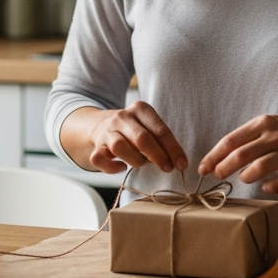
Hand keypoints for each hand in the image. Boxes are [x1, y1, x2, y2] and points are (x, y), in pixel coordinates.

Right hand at [66, 102, 188, 174]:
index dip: (172, 148)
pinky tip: (121, 167)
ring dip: (135, 160)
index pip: (159, 129)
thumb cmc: (132, 129)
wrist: (98, 125)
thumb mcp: (147, 124)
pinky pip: (99, 158)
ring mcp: (106, 131)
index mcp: (139, 109)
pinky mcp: (95, 146)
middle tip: (167, 168)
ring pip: (120, 147)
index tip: (182, 164)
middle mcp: (122, 117)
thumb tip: (177, 160)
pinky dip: (111, 167)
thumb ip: (159, 138)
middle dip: (158, 156)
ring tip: (141, 164)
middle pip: (141, 138)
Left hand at [197, 112, 277, 193]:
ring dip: (246, 177)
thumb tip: (219, 158)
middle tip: (217, 176)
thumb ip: (247, 138)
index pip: (231, 141)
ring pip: (260, 168)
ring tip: (244, 178)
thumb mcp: (268, 124)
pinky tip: (266, 187)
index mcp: (262, 124)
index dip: (214, 156)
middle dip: (224, 168)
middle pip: (241, 155)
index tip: (203, 168)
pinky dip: (272, 187)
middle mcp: (275, 136)